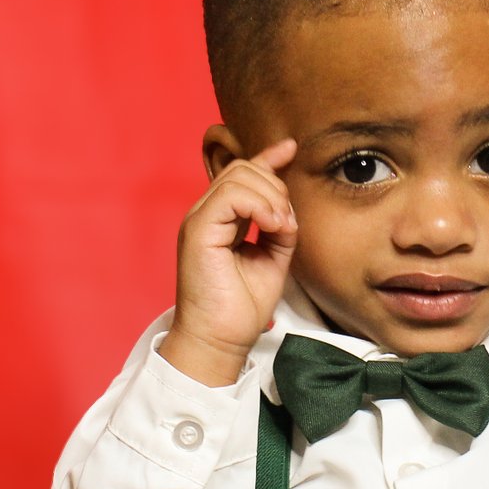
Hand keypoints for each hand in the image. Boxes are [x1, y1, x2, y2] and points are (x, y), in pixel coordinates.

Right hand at [162, 138, 297, 386]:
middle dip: (275, 186)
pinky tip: (272, 226)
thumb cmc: (241, 307)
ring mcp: (199, 220)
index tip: (291, 148)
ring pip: (238, 176)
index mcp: (220, 220)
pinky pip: (230, 195)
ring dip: (270, 197)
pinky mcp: (198, 231)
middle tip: (286, 223)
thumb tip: (287, 208)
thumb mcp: (272, 259)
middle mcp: (206, 214)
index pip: (241, 175)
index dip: (267, 158)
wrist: (221, 340)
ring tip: (280, 228)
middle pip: (243, 169)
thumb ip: (279, 229)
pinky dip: (259, 205)